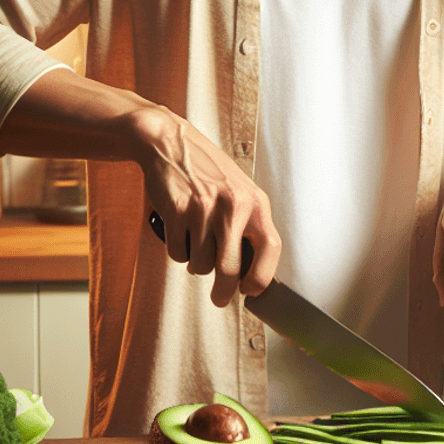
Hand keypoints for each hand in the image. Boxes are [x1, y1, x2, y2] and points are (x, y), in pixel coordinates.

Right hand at [122, 105, 280, 307]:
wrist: (172, 144)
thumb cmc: (209, 174)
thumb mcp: (240, 193)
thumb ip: (249, 227)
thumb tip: (252, 275)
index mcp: (256, 202)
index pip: (271, 247)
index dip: (262, 277)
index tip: (250, 291)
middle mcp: (233, 205)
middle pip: (230, 269)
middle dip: (223, 292)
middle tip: (219, 299)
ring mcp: (204, 208)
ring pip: (200, 265)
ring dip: (196, 263)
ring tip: (195, 239)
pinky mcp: (176, 211)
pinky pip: (178, 253)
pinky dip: (177, 249)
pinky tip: (179, 228)